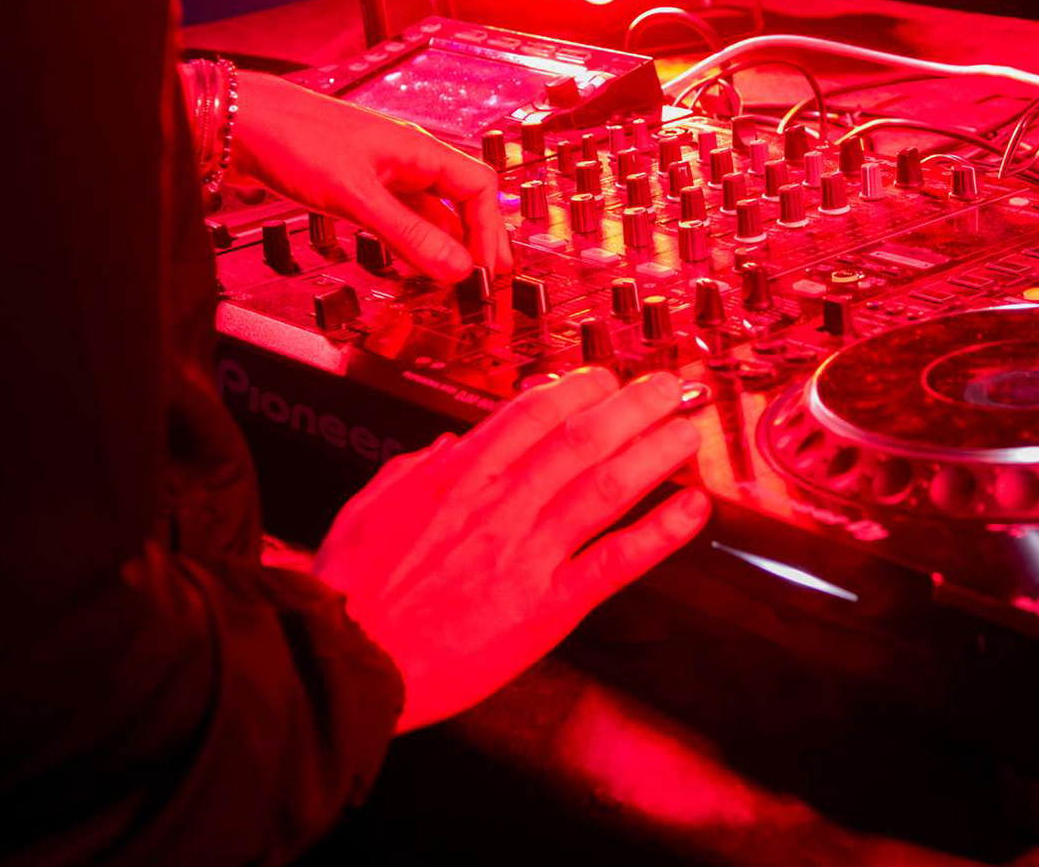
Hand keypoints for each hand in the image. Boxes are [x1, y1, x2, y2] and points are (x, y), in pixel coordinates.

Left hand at [229, 70, 512, 281]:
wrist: (238, 123)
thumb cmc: (294, 137)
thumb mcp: (357, 196)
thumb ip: (409, 235)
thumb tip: (456, 267)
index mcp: (419, 150)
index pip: (477, 189)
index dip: (490, 231)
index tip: (488, 270)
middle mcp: (406, 160)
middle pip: (459, 202)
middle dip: (474, 241)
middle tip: (482, 281)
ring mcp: (381, 172)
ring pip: (429, 212)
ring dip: (443, 244)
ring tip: (450, 280)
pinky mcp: (356, 186)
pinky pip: (398, 217)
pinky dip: (410, 242)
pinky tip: (410, 262)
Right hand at [312, 368, 709, 732]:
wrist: (347, 661)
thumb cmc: (350, 592)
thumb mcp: (368, 507)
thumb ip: (412, 469)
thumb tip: (445, 445)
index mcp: (455, 475)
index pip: (531, 413)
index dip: (578, 389)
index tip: (604, 378)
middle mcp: (499, 504)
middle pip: (581, 438)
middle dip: (632, 406)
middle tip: (668, 388)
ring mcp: (526, 553)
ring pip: (606, 486)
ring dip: (654, 452)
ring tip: (688, 430)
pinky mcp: (545, 606)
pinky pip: (614, 560)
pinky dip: (659, 533)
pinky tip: (692, 511)